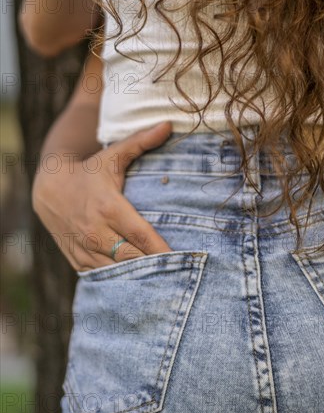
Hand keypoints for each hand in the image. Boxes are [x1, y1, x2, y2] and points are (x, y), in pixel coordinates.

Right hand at [32, 121, 173, 272]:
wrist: (48, 188)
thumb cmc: (89, 171)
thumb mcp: (113, 155)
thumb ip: (141, 142)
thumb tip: (169, 125)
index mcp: (108, 207)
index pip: (142, 235)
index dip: (164, 251)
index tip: (186, 260)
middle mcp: (95, 231)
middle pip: (132, 258)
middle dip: (157, 269)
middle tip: (182, 276)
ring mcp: (85, 248)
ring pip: (116, 272)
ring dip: (139, 279)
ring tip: (166, 285)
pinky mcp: (77, 260)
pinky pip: (102, 277)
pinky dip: (120, 283)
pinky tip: (140, 287)